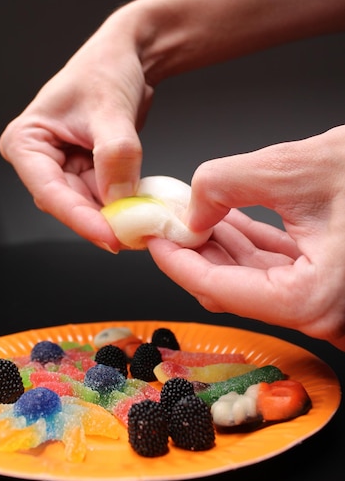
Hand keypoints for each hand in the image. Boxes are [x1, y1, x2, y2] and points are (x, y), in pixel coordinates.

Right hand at [0, 13, 152, 251]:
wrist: (128, 57)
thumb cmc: (106, 69)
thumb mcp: (110, 109)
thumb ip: (115, 155)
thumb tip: (119, 198)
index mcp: (26, 141)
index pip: (49, 190)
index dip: (79, 218)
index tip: (109, 237)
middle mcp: (39, 159)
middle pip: (67, 204)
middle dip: (101, 221)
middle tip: (134, 237)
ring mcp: (63, 167)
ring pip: (87, 205)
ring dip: (114, 216)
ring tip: (144, 224)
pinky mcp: (86, 171)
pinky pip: (103, 196)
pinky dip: (123, 204)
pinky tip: (143, 209)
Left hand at [147, 126, 344, 349]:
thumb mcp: (294, 168)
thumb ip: (227, 184)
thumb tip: (192, 205)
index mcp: (312, 301)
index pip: (219, 290)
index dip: (176, 262)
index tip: (152, 239)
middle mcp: (321, 312)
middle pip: (232, 288)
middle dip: (195, 252)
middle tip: (166, 222)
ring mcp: (326, 301)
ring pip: (253, 278)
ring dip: (218, 246)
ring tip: (189, 213)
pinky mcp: (329, 282)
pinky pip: (277, 269)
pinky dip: (247, 244)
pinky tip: (223, 220)